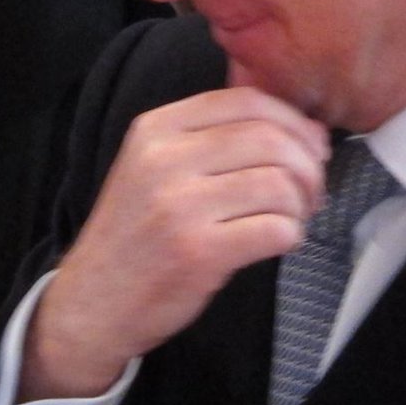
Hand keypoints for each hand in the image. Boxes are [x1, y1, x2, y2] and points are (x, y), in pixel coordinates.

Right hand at [19, 87, 329, 399]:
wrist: (92, 304)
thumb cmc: (139, 234)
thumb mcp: (155, 166)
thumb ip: (214, 138)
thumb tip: (307, 129)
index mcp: (157, 128)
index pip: (247, 100)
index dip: (294, 120)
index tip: (312, 145)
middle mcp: (165, 159)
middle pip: (270, 139)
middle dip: (309, 164)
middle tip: (313, 189)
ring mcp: (179, 206)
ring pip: (278, 183)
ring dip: (303, 203)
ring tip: (295, 217)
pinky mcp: (198, 251)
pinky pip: (275, 228)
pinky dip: (292, 234)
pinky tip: (281, 240)